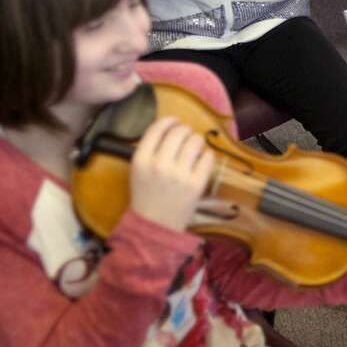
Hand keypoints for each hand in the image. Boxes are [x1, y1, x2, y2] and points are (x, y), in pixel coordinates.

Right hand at [128, 116, 214, 231]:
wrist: (154, 226)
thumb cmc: (146, 196)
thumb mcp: (137, 170)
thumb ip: (150, 148)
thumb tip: (171, 126)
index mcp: (141, 159)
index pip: (159, 127)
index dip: (170, 121)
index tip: (176, 123)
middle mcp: (160, 164)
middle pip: (180, 131)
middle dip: (185, 132)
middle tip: (186, 139)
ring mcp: (179, 174)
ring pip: (196, 141)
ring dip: (197, 142)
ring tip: (194, 151)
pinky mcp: (196, 183)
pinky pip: (208, 156)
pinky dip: (206, 156)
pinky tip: (200, 162)